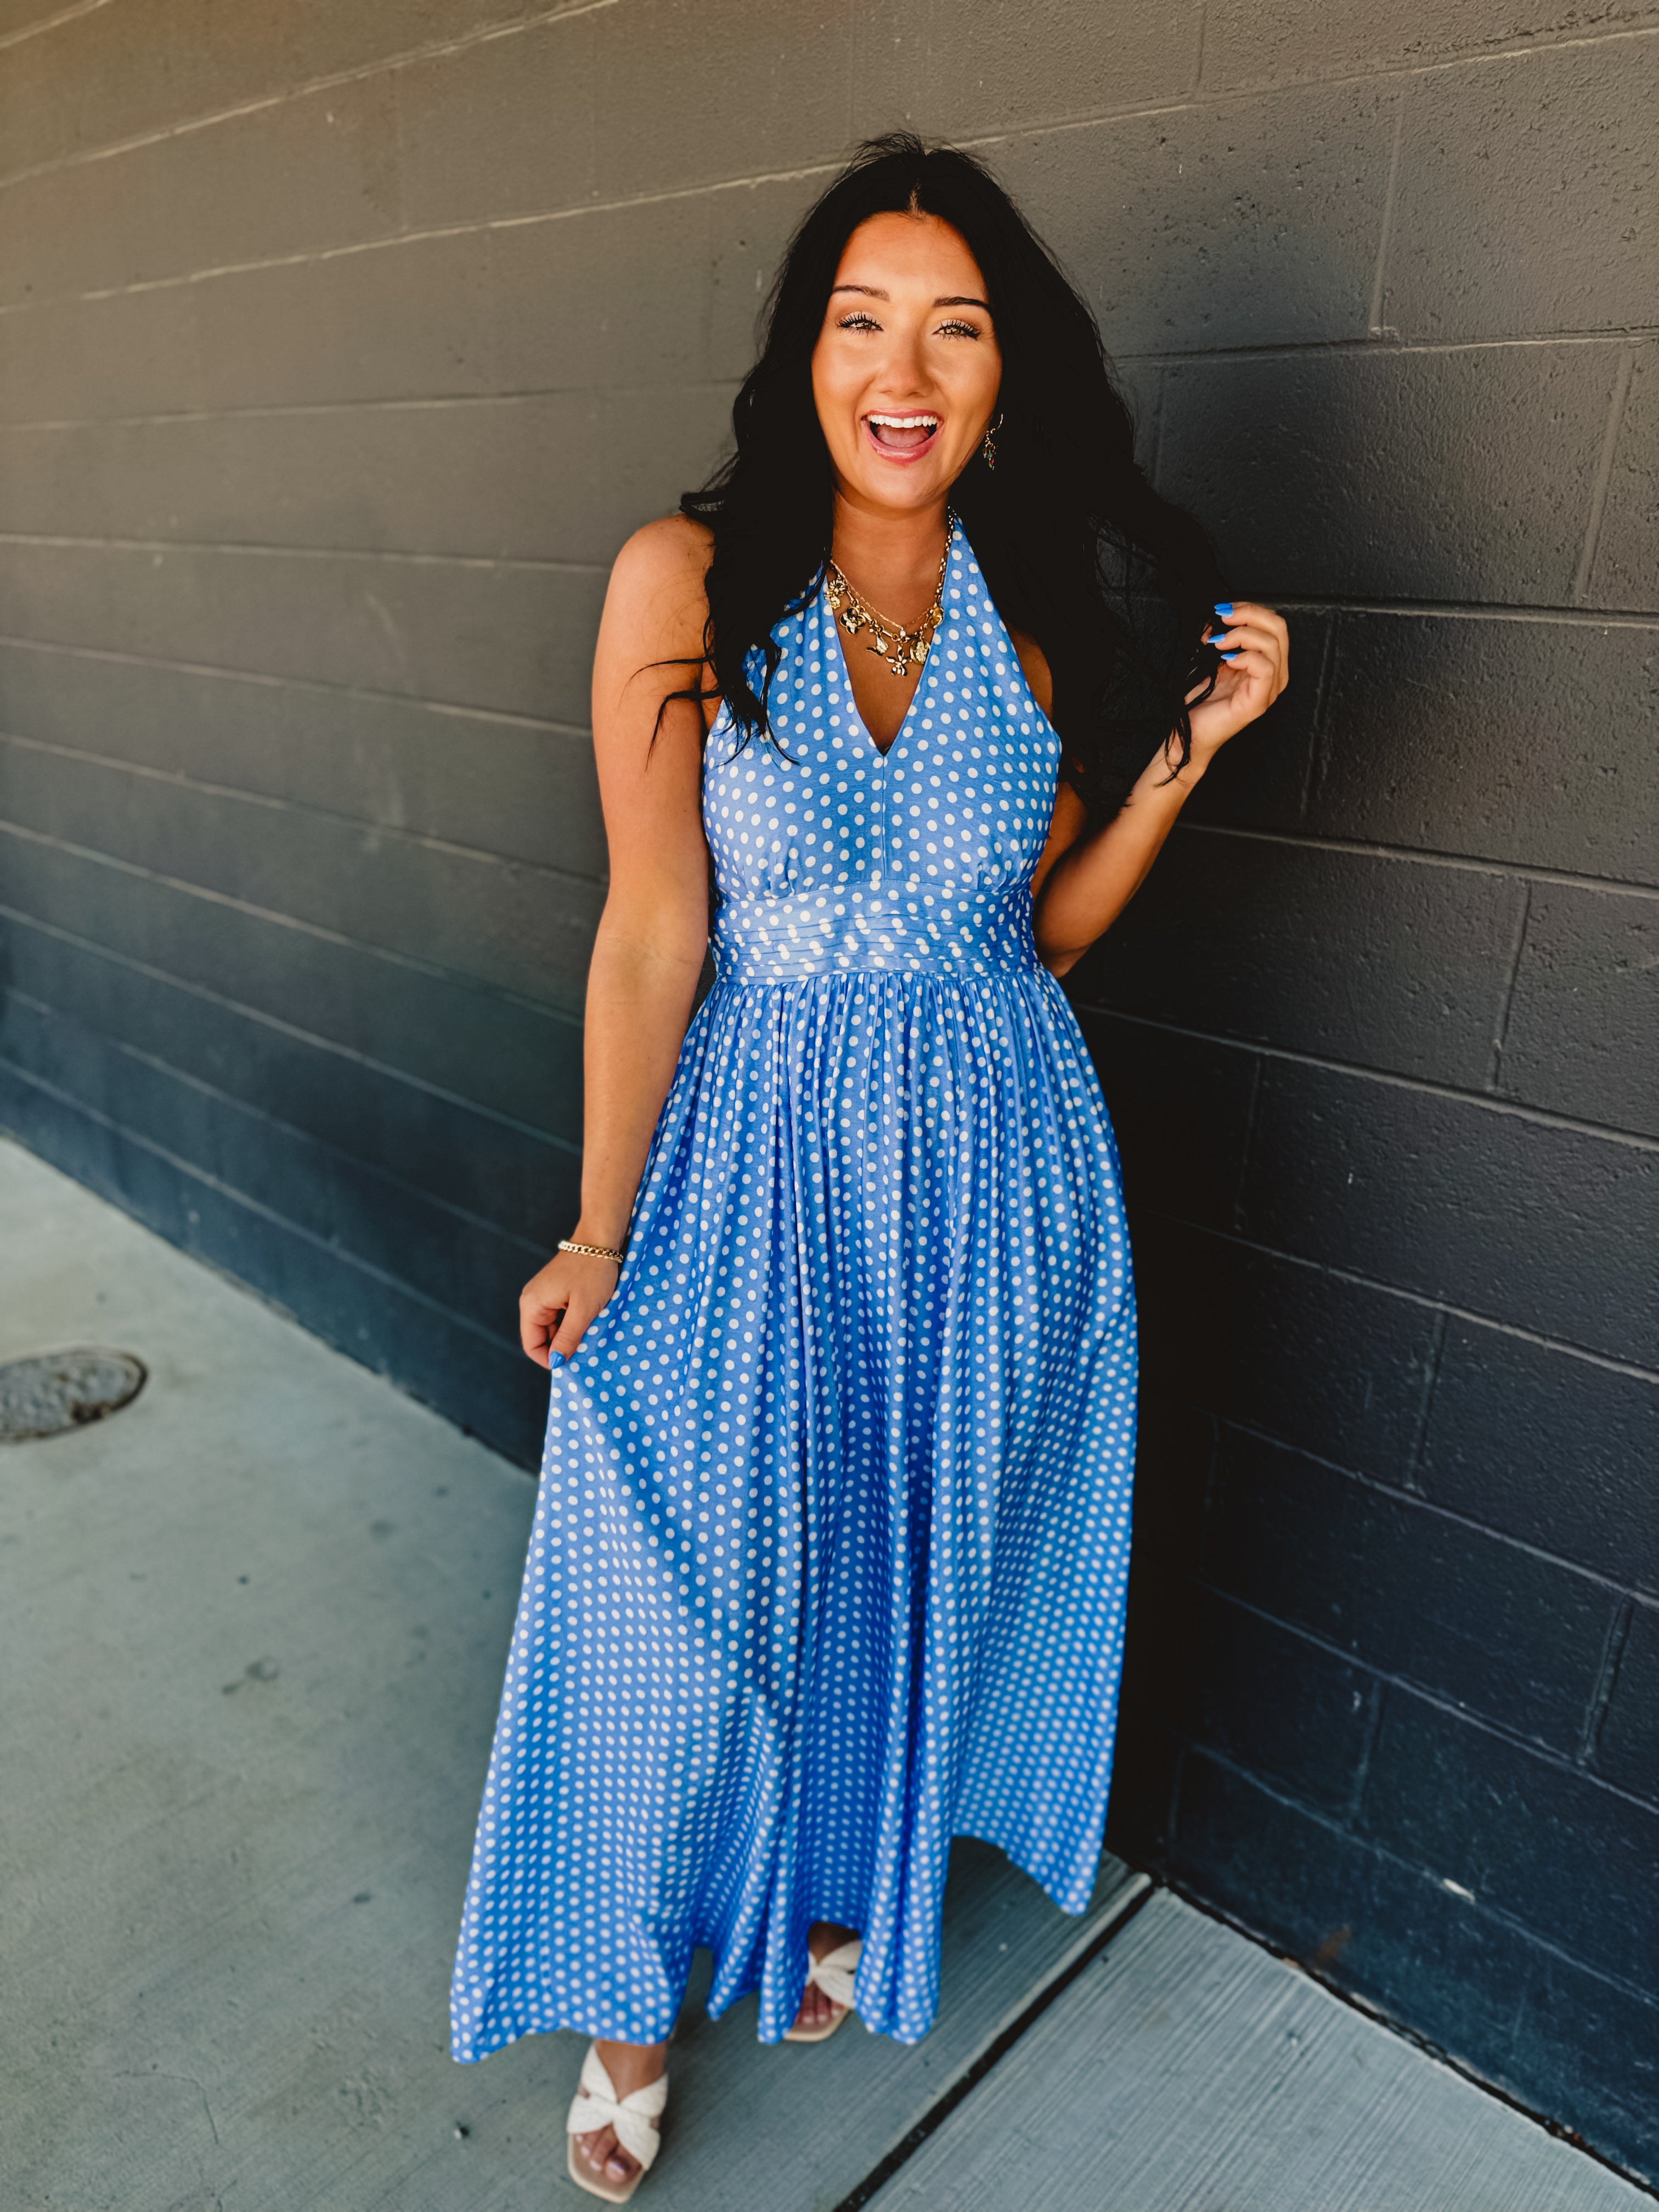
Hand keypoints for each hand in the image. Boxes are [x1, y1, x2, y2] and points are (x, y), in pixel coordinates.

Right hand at [519, 1243, 620, 1366]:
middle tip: (587, 1348)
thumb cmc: (592, 1272)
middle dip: (562, 1346)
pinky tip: (588, 1320)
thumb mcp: (583, 1310)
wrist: (600, 1239)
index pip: (532, 1345)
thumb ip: (568, 1338)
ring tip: (590, 1332)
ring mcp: (542, 1295)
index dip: (550, 1359)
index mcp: (532, 1305)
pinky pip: (559, 1316)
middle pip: (542, 1337)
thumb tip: (556, 1362)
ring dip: (569, 1335)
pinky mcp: (554, 1292)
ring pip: (553, 1328)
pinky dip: (572, 1323)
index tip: (574, 1363)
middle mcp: (532, 1301)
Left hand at [1181, 600, 1288, 765]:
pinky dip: (1245, 657)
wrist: (1189, 732)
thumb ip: (1221, 638)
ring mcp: (1269, 690)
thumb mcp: (1212, 659)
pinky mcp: (1259, 702)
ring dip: (1242, 635)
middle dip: (1250, 614)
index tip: (1223, 610)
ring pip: (1273, 645)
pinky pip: (1265, 668)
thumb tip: (1217, 619)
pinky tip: (1226, 659)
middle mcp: (1275, 675)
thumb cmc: (1202, 700)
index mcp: (1268, 662)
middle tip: (1223, 617)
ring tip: (1218, 642)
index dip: (1251, 609)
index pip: (1273, 624)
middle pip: (1279, 628)